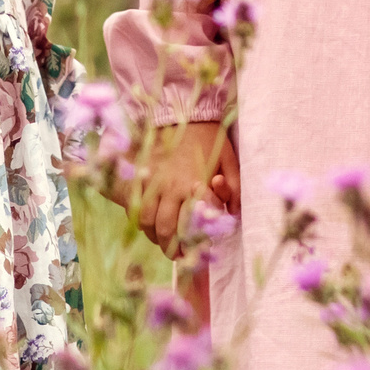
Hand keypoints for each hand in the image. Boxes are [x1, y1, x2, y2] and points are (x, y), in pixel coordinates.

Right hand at [139, 122, 238, 258]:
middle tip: (179, 256)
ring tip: (165, 244)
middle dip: (170, 247)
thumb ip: (233, 188)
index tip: (202, 250)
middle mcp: (171, 186)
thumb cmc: (209, 138)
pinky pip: (136, 206)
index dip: (196, 242)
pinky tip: (151, 226)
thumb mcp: (229, 160)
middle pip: (165, 228)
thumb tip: (232, 213)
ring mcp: (153, 182)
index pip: (192, 223)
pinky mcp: (142, 177)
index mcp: (195, 184)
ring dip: (154, 237)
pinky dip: (142, 221)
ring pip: (147, 220)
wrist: (181, 113)